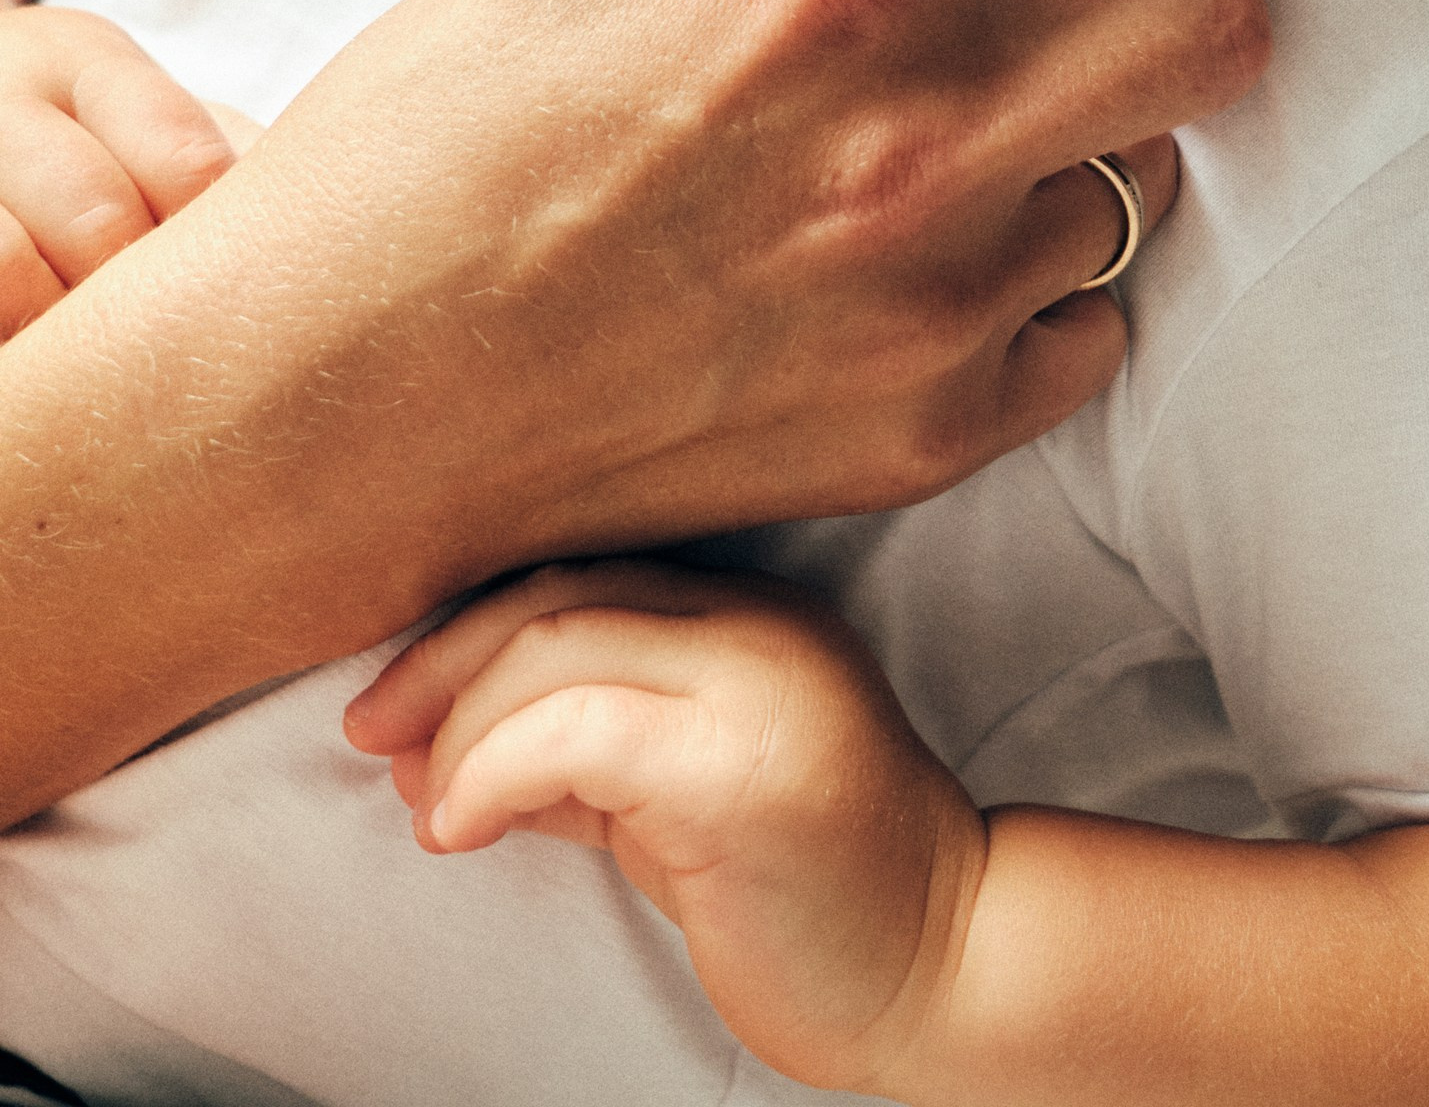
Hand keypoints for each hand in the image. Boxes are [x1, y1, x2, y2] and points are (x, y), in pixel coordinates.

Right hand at [0, 0, 1399, 820]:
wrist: (330, 399)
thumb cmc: (435, 131)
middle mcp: (936, 123)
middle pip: (1221, 2)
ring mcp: (948, 292)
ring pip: (1140, 171)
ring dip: (1061, 127)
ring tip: (901, 141)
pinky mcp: (933, 428)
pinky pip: (1075, 324)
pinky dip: (1012, 281)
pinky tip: (878, 267)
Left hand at [351, 560, 980, 1097]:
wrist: (940, 964)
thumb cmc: (801, 891)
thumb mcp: (676, 797)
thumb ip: (584, 751)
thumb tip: (436, 748)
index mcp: (747, 614)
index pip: (579, 579)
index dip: (466, 633)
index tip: (393, 705)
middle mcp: (756, 624)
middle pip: (558, 595)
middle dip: (441, 663)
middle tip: (373, 735)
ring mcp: (754, 683)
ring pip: (557, 645)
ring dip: (458, 725)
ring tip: (425, 800)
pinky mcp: (737, 763)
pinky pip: (576, 730)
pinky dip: (490, 768)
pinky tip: (459, 826)